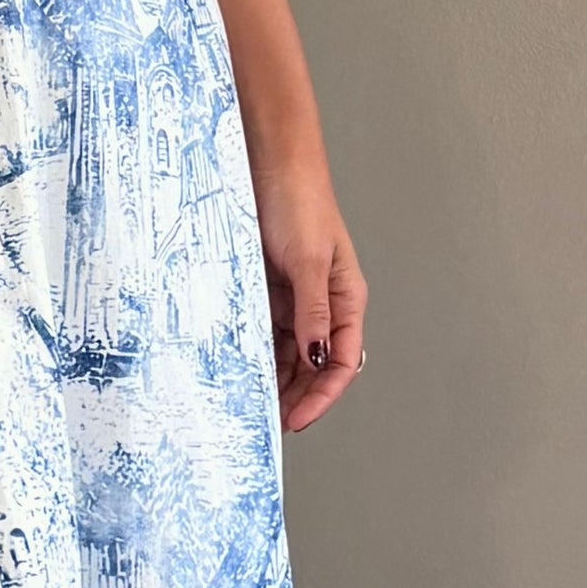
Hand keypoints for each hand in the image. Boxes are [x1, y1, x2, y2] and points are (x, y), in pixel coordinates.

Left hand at [255, 159, 366, 433]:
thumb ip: (314, 311)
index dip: (322, 395)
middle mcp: (323, 304)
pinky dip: (256, 353)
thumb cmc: (300, 202)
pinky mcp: (269, 291)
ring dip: (275, 379)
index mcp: (346, 299)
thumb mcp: (309, 261)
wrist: (269, 164)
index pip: (340, 361)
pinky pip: (264, 332)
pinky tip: (241, 369)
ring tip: (253, 404)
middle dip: (296, 395)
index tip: (297, 419)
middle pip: (314, 365)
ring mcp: (295, 299)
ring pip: (288, 353)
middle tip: (269, 422)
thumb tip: (316, 357)